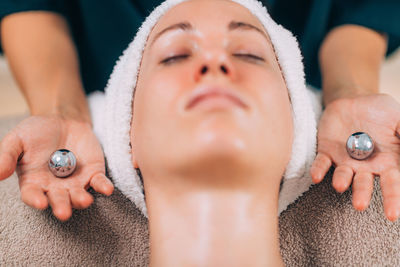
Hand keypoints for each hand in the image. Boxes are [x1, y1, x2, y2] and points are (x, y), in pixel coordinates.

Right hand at [0, 115, 113, 220]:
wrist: (61, 119)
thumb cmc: (35, 132)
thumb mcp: (17, 140)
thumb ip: (6, 156)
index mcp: (34, 183)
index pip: (33, 195)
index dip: (36, 200)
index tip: (40, 203)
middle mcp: (55, 187)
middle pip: (58, 200)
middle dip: (61, 206)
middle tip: (64, 212)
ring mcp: (76, 182)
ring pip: (79, 195)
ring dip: (82, 200)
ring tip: (85, 201)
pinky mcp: (93, 173)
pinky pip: (99, 183)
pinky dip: (103, 187)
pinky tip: (107, 190)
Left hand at [311, 94, 399, 220]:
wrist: (353, 100)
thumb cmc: (380, 111)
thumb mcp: (398, 118)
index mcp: (387, 162)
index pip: (392, 183)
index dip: (392, 198)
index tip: (392, 215)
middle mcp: (365, 166)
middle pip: (364, 184)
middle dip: (362, 195)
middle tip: (360, 206)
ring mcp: (344, 160)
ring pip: (342, 175)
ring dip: (340, 181)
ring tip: (339, 186)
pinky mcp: (327, 152)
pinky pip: (321, 163)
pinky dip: (318, 170)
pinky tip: (315, 176)